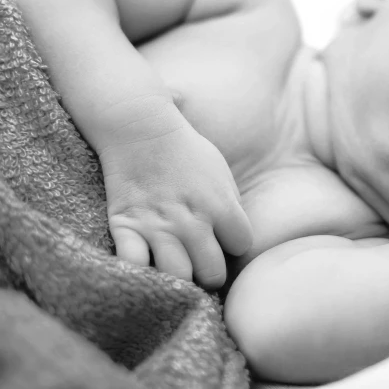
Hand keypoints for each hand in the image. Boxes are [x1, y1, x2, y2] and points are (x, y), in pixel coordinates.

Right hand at [100, 122, 252, 288]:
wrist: (141, 129)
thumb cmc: (186, 152)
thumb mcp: (222, 175)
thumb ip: (230, 210)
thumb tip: (233, 242)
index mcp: (220, 206)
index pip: (241, 246)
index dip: (233, 243)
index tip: (223, 237)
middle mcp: (192, 222)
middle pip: (212, 274)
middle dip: (210, 273)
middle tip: (200, 265)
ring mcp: (157, 227)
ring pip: (176, 279)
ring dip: (178, 280)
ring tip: (177, 271)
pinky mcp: (125, 227)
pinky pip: (134, 267)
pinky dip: (139, 274)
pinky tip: (147, 267)